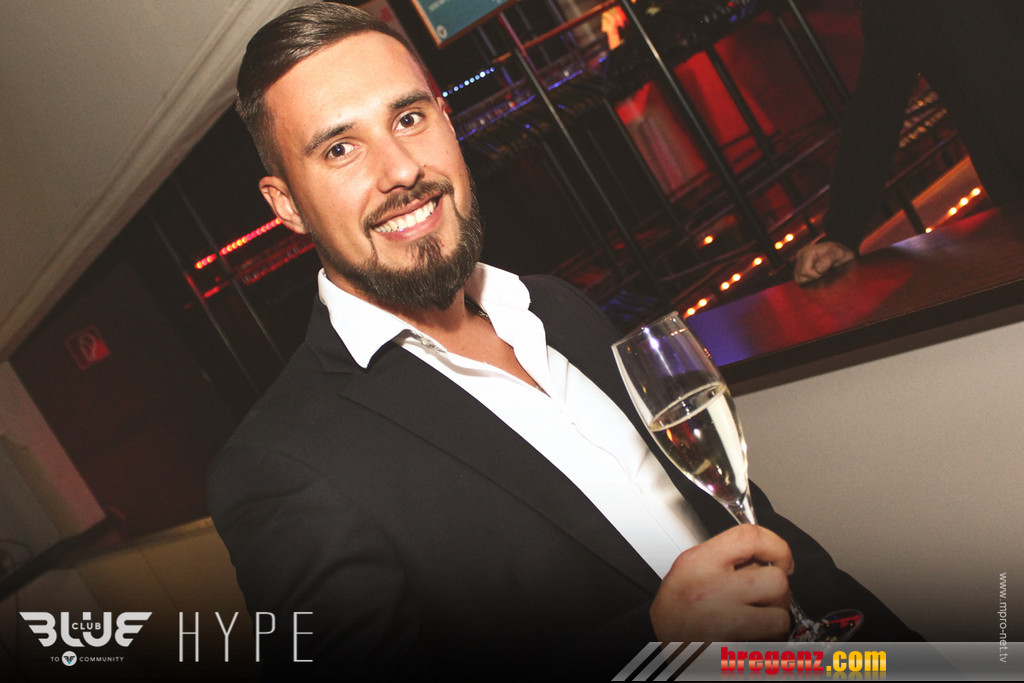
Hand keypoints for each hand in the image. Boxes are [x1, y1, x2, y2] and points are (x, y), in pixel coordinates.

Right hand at [650, 525, 792, 641]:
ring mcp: (721, 622)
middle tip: (765, 601)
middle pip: (775, 580)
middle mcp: (708, 589)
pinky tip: (749, 644)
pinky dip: (768, 648)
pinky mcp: (732, 652)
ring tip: (756, 626)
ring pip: (780, 616)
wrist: (654, 658)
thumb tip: (763, 557)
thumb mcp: (687, 574)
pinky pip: (771, 646)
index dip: (777, 546)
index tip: (783, 560)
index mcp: (697, 564)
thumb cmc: (673, 618)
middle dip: (778, 594)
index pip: (750, 537)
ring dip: (775, 624)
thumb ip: (721, 560)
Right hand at [793, 241, 855, 283]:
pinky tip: (817, 274)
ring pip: (799, 279)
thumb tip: (818, 269)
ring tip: (820, 273)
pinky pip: (799, 278)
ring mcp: (799, 261)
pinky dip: (808, 279)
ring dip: (811, 279)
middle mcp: (800, 255)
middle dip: (813, 278)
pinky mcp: (799, 266)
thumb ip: (829, 259)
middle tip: (824, 272)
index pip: (805, 272)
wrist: (839, 252)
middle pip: (800, 277)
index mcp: (807, 251)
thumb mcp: (839, 254)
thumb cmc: (840, 253)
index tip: (826, 272)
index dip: (816, 275)